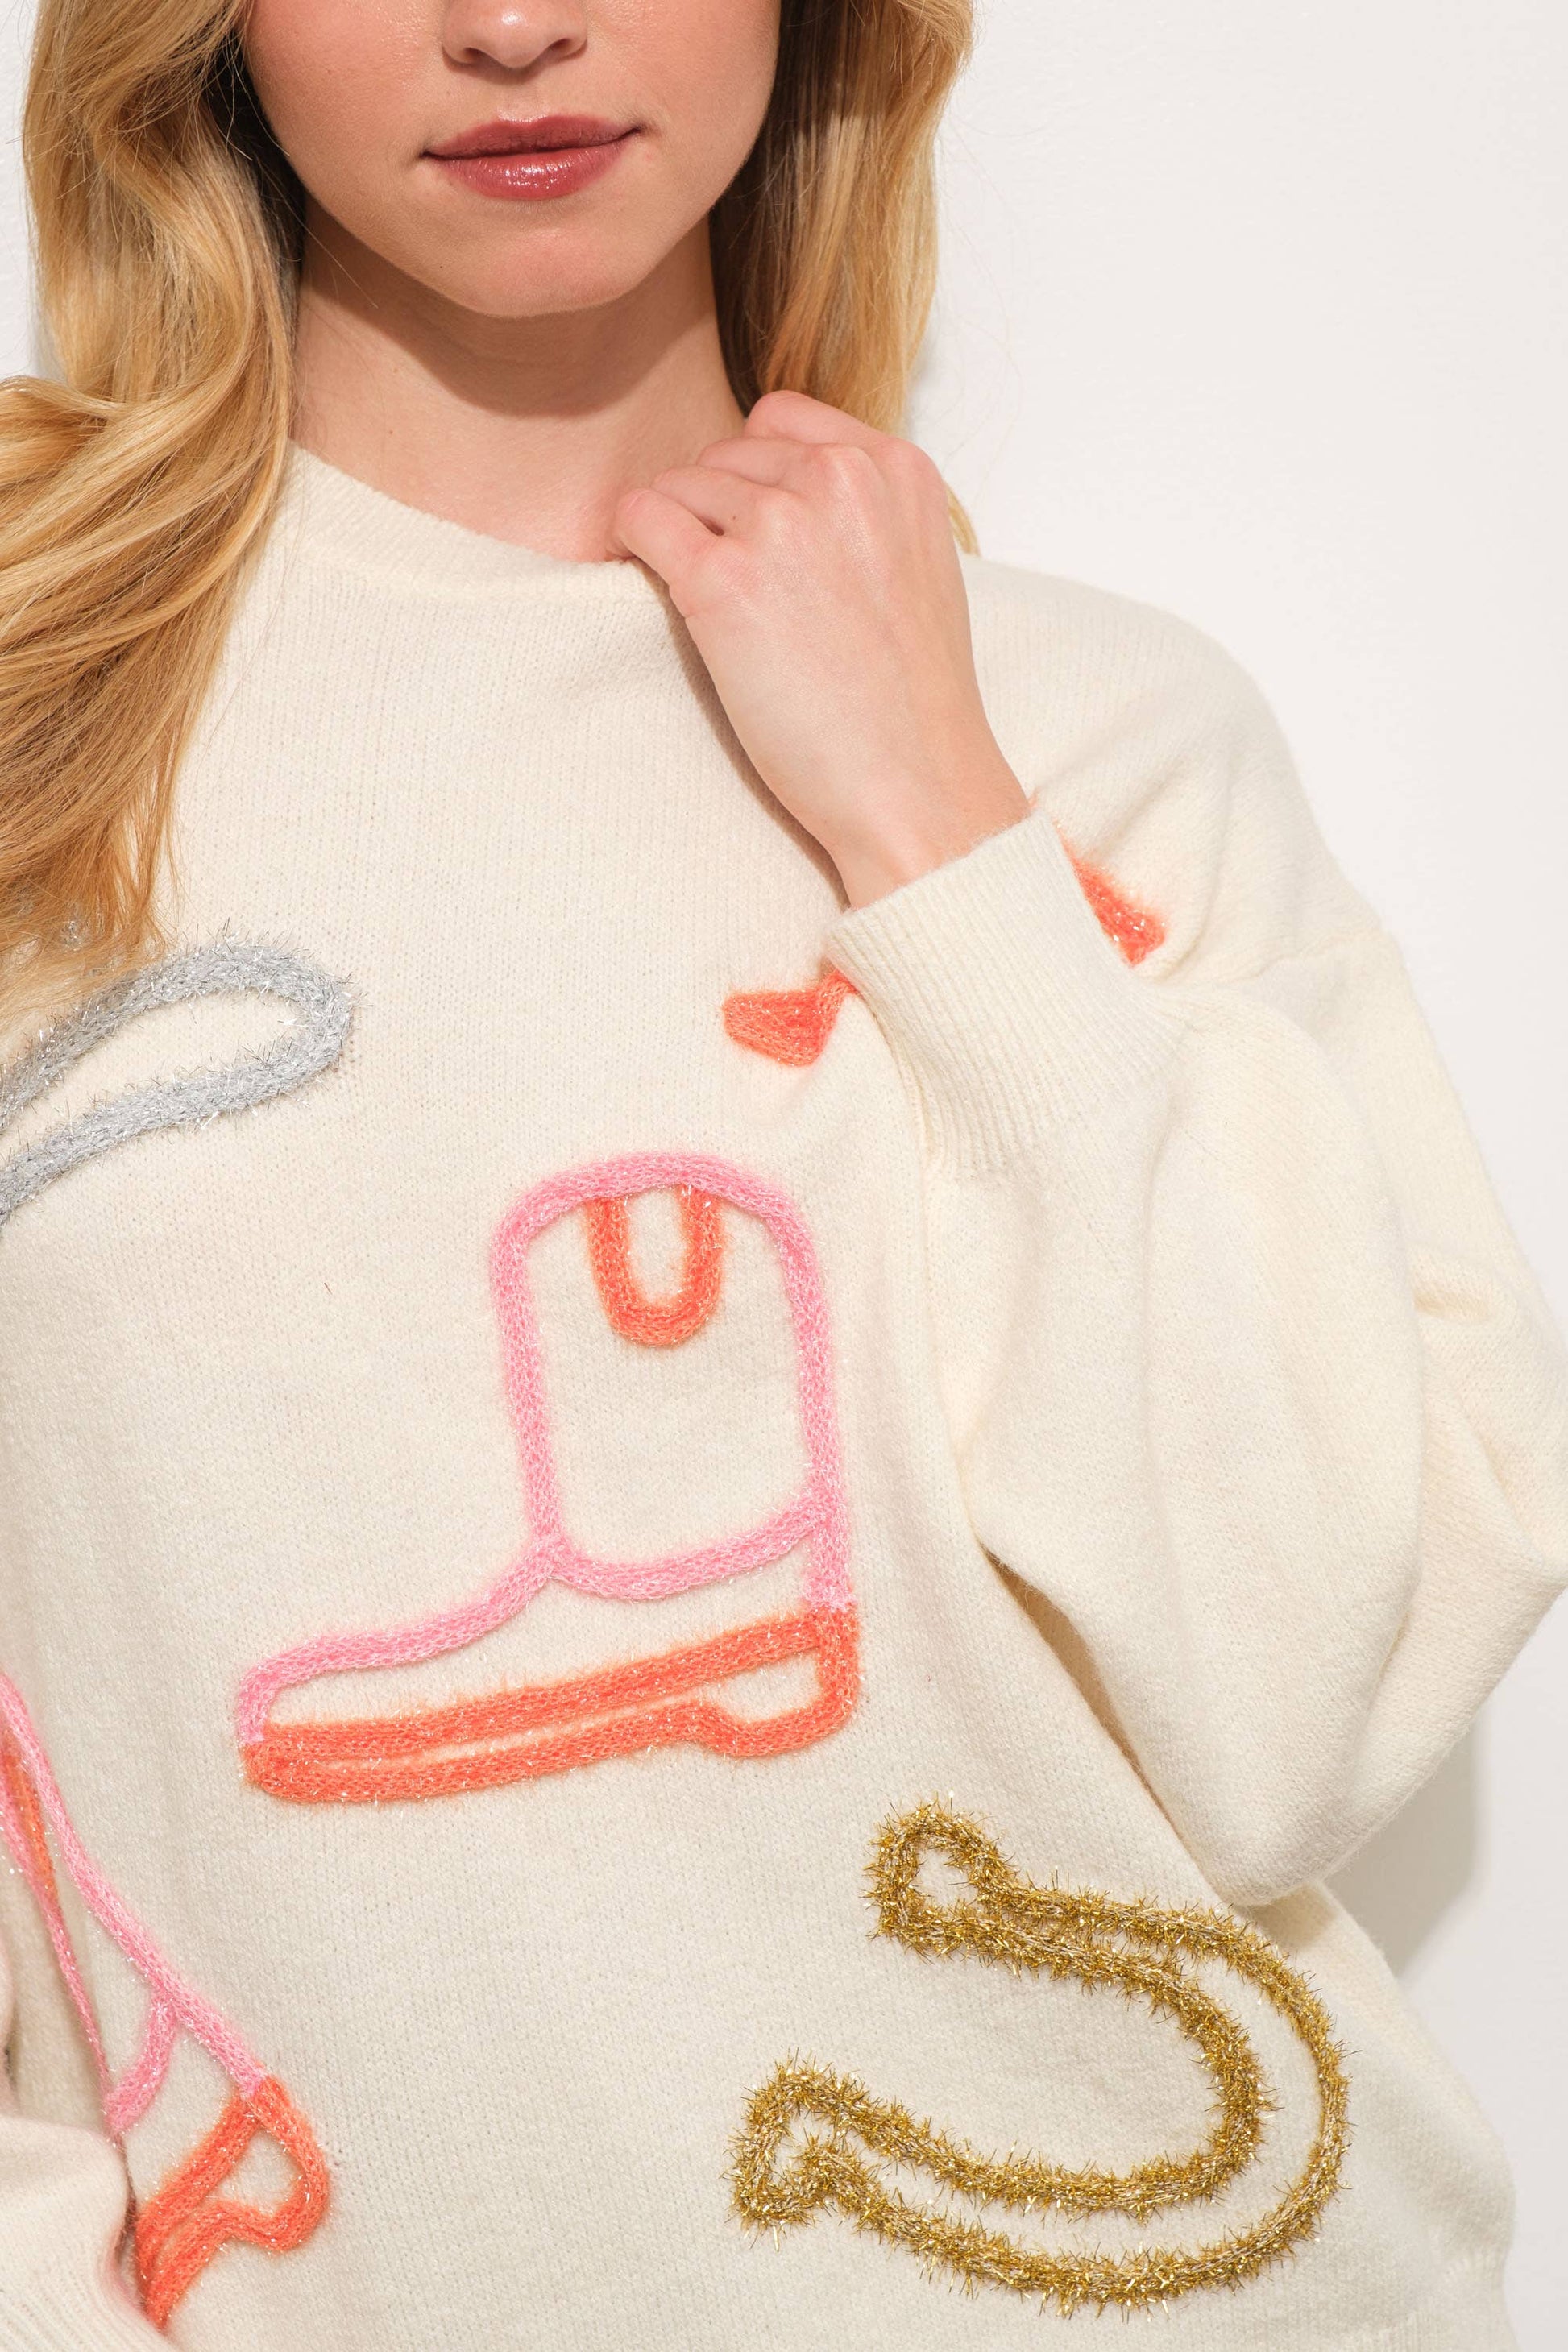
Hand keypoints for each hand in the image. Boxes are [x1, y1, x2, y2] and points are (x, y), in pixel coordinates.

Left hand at [612, 391, 1029, 907]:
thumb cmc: (913, 702)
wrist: (916, 785)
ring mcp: (779, 524)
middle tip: (732, 588)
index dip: (753, 472)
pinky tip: (653, 585)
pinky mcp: (722, 578)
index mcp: (895, 468)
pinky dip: (633, 543)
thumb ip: (863, 509)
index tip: (756, 531)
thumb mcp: (919, 567)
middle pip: (724, 454)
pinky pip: (640, 516)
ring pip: (678, 485)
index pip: (780, 417)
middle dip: (714, 512)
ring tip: (709, 606)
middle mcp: (839, 478)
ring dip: (677, 537)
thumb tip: (778, 484)